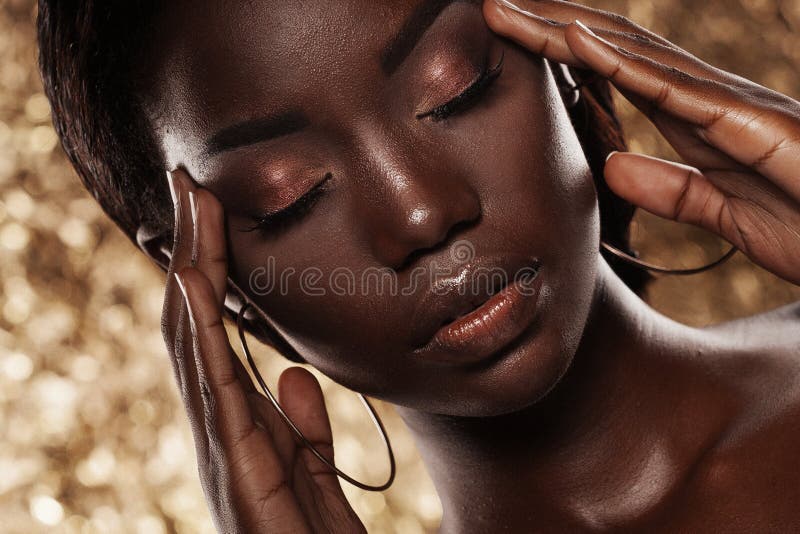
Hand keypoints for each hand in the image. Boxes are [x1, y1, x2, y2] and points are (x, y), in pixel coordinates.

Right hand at [161, 169, 364, 532]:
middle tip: (188, 181)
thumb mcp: (311, 466)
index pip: (213, 326)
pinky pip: (211, 380)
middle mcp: (216, 421)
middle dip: (192, 246)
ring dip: (190, 266)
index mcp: (237, 418)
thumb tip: (293, 372)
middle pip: (194, 317)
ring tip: (189, 206)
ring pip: (191, 336)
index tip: (209, 209)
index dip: (209, 266)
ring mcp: (217, 438)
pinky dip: (198, 326)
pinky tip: (193, 279)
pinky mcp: (231, 460)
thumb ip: (303, 423)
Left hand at [484, 0, 799, 284]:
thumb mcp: (723, 211)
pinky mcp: (748, 124)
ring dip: (565, 28)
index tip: (508, 39)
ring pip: (632, 53)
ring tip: (509, 7)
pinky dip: (621, 62)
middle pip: (611, 48)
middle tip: (489, 5)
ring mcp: (726, 104)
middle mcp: (703, 98)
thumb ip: (673, 188)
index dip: (558, 51)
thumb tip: (615, 166)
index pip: (612, 72)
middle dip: (547, 24)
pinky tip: (577, 41)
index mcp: (693, 119)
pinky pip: (673, 88)